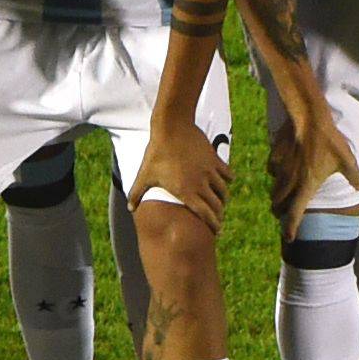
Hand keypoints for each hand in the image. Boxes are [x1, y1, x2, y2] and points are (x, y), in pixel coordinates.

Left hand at [130, 114, 231, 230]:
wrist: (172, 127)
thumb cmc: (156, 153)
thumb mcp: (144, 174)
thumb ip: (137, 193)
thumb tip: (130, 208)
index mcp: (186, 191)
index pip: (205, 214)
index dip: (213, 225)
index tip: (217, 232)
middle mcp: (201, 184)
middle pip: (217, 206)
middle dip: (219, 216)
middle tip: (219, 220)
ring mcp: (209, 171)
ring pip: (224, 191)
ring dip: (223, 199)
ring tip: (221, 202)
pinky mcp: (214, 159)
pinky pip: (227, 173)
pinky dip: (229, 179)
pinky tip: (228, 181)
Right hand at [267, 99, 358, 233]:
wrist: (308, 118)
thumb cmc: (329, 140)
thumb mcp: (346, 159)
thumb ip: (353, 176)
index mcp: (307, 186)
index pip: (295, 214)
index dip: (291, 228)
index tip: (289, 238)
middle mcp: (291, 181)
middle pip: (278, 205)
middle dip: (280, 212)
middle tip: (284, 214)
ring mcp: (280, 169)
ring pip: (274, 190)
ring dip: (277, 197)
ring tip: (281, 198)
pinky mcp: (274, 156)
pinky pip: (272, 171)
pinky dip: (275, 175)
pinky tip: (281, 171)